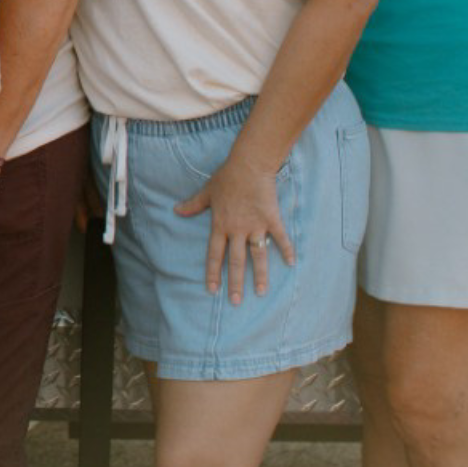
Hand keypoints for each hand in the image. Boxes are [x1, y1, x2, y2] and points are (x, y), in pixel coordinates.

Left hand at [176, 153, 294, 303]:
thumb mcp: (207, 192)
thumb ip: (193, 205)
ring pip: (257, 255)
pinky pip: (280, 238)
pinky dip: (286, 250)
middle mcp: (237, 230)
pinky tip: (291, 263)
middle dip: (235, 283)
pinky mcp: (271, 219)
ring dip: (260, 275)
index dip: (213, 273)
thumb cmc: (227, 177)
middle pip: (236, 261)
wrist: (249, 164)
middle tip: (236, 302)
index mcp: (220, 225)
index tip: (213, 290)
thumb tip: (176, 210)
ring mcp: (255, 225)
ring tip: (261, 292)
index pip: (215, 255)